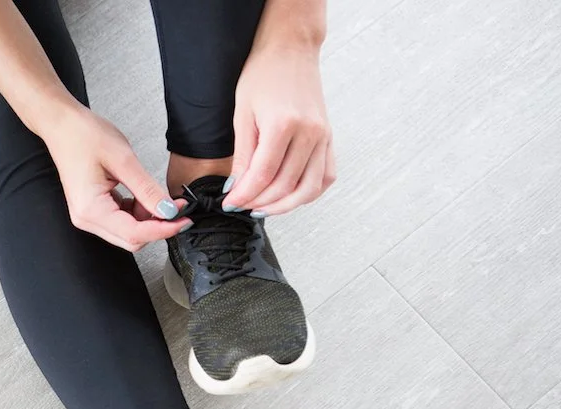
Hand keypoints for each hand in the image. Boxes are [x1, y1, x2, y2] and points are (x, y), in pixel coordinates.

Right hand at [41, 105, 188, 250]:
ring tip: (157, 196)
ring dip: (147, 219)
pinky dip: (137, 213)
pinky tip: (143, 196)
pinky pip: (120, 222)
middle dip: (157, 226)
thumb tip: (169, 211)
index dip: (163, 229)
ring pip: (127, 232)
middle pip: (131, 239)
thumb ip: (147, 189)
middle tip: (177, 208)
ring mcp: (88, 215)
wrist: (62, 125)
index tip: (184, 219)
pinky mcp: (92, 209)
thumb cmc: (83, 136)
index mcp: (92, 209)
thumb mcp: (123, 160)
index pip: (135, 233)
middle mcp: (87, 218)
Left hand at [222, 44, 335, 216]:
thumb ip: (243, 155)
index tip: (230, 202)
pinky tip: (290, 195)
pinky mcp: (329, 137)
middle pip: (286, 186)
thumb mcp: (243, 114)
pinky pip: (326, 176)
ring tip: (263, 206)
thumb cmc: (263, 74)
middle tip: (242, 204)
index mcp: (284, 125)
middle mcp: (309, 132)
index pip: (263, 175)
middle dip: (260, 202)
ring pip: (309, 188)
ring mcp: (323, 136)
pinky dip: (309, 192)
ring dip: (285, 205)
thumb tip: (237, 188)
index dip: (244, 195)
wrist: (290, 49)